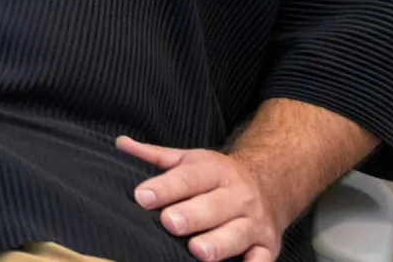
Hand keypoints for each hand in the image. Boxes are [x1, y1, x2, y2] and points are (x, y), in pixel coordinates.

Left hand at [119, 136, 286, 261]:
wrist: (272, 183)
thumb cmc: (217, 176)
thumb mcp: (190, 159)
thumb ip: (156, 156)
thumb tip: (120, 144)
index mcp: (215, 171)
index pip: (188, 178)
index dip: (165, 187)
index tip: (142, 197)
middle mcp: (238, 195)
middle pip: (214, 206)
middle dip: (192, 215)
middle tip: (169, 223)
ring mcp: (255, 221)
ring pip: (238, 233)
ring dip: (219, 243)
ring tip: (197, 251)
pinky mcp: (268, 246)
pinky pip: (263, 260)